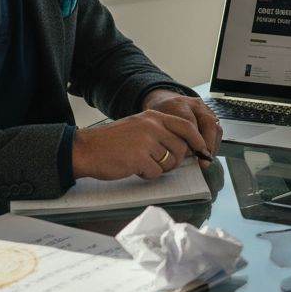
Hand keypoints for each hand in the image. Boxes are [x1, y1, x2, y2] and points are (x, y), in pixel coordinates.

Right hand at [71, 110, 209, 180]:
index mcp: (153, 117)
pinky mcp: (139, 158)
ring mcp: (147, 142)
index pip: (186, 126)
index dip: (197, 140)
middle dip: (175, 160)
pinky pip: (155, 172)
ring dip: (159, 167)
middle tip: (159, 162)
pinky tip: (134, 167)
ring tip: (142, 162)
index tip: (203, 150)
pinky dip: (147, 174)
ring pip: (170, 162)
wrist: (86, 149)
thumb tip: (183, 145)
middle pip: (181, 148)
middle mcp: (152, 126)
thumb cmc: (111, 142)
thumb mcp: (138, 127)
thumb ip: (159, 131)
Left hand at [140, 89, 220, 164]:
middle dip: (208, 143)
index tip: (190, 155)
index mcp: (179, 104)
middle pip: (208, 122)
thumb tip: (184, 154)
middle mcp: (195, 104)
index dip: (191, 139)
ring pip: (215, 126)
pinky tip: (208, 154)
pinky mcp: (212, 115)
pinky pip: (217, 130)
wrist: (165, 103)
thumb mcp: (157, 125)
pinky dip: (214, 144)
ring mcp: (205, 109)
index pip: (189, 122)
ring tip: (207, 159)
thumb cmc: (160, 118)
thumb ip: (168, 136)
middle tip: (204, 159)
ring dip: (213, 145)